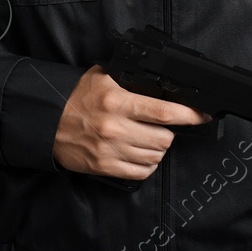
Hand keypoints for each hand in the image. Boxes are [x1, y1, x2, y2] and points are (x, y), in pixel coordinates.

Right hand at [52, 64, 211, 179]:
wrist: (49, 122)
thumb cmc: (78, 98)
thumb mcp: (103, 77)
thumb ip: (130, 78)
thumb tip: (162, 81)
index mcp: (117, 102)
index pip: (163, 112)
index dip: (189, 115)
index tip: (202, 115)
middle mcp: (115, 127)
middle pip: (163, 139)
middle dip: (169, 133)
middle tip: (162, 127)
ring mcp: (110, 150)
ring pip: (154, 157)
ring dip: (157, 150)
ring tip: (149, 140)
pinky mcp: (104, 166)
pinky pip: (140, 173)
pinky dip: (147, 166)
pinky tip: (141, 155)